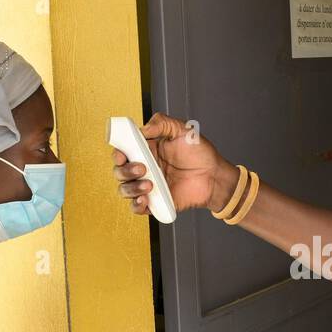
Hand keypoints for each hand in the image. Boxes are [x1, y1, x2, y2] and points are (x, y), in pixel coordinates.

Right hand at [112, 112, 238, 214]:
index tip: (121, 154)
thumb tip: (142, 129)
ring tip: (149, 185)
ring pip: (125, 190)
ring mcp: (148, 186)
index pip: (122, 152)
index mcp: (146, 151)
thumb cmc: (199, 153)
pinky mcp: (156, 202)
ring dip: (131, 188)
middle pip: (119, 172)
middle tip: (143, 169)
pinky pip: (137, 208)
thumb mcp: (182, 129)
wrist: (214, 176)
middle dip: (125, 171)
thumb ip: (161, 123)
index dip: (117, 154)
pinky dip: (136, 206)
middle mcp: (144, 169)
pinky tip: (144, 200)